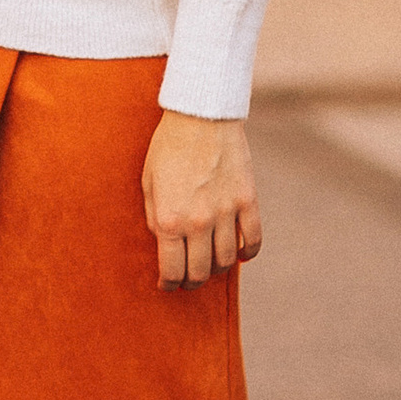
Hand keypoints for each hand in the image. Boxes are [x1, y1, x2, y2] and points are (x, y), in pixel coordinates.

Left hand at [141, 113, 262, 289]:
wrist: (200, 115)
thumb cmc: (167, 146)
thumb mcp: (147, 182)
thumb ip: (153, 216)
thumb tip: (163, 241)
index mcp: (168, 218)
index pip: (172, 270)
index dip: (169, 284)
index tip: (168, 285)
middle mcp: (198, 221)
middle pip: (200, 271)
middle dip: (192, 282)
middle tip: (188, 280)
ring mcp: (226, 212)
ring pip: (227, 261)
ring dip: (218, 269)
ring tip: (211, 266)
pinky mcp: (247, 200)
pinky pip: (253, 239)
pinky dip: (248, 253)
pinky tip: (240, 255)